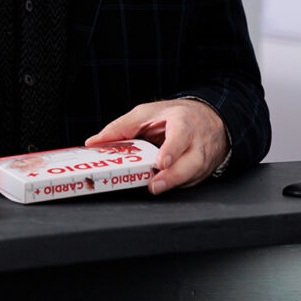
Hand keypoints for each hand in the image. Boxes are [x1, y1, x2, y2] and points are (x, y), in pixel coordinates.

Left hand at [85, 98, 227, 194]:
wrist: (206, 119)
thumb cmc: (174, 116)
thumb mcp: (146, 113)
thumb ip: (120, 128)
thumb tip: (94, 142)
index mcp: (183, 122)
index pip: (181, 136)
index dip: (172, 150)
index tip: (161, 162)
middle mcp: (197, 142)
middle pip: (190, 163)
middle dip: (172, 177)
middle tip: (154, 185)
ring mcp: (202, 159)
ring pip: (192, 176)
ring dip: (173, 183)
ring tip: (156, 187)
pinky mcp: (201, 173)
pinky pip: (189, 182)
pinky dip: (176, 184)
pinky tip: (164, 183)